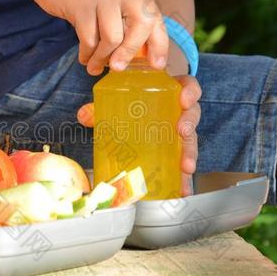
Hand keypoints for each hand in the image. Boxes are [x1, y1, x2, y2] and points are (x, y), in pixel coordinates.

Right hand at [26, 0, 168, 74]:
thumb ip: (123, 17)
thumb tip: (132, 54)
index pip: (156, 17)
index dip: (160, 44)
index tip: (157, 65)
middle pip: (141, 26)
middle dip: (130, 52)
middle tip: (119, 68)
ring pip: (113, 37)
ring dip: (103, 57)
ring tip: (94, 66)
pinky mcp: (81, 4)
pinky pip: (89, 38)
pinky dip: (87, 53)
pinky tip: (84, 57)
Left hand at [77, 75, 201, 192]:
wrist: (138, 101)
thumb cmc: (134, 100)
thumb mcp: (119, 99)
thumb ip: (102, 106)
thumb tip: (84, 116)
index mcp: (170, 91)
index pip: (188, 86)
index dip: (189, 91)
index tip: (183, 99)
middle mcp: (179, 110)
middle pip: (192, 114)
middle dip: (189, 125)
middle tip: (182, 133)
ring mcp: (179, 130)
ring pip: (191, 139)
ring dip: (190, 153)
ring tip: (186, 168)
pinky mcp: (176, 149)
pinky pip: (184, 160)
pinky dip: (184, 176)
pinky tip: (182, 189)